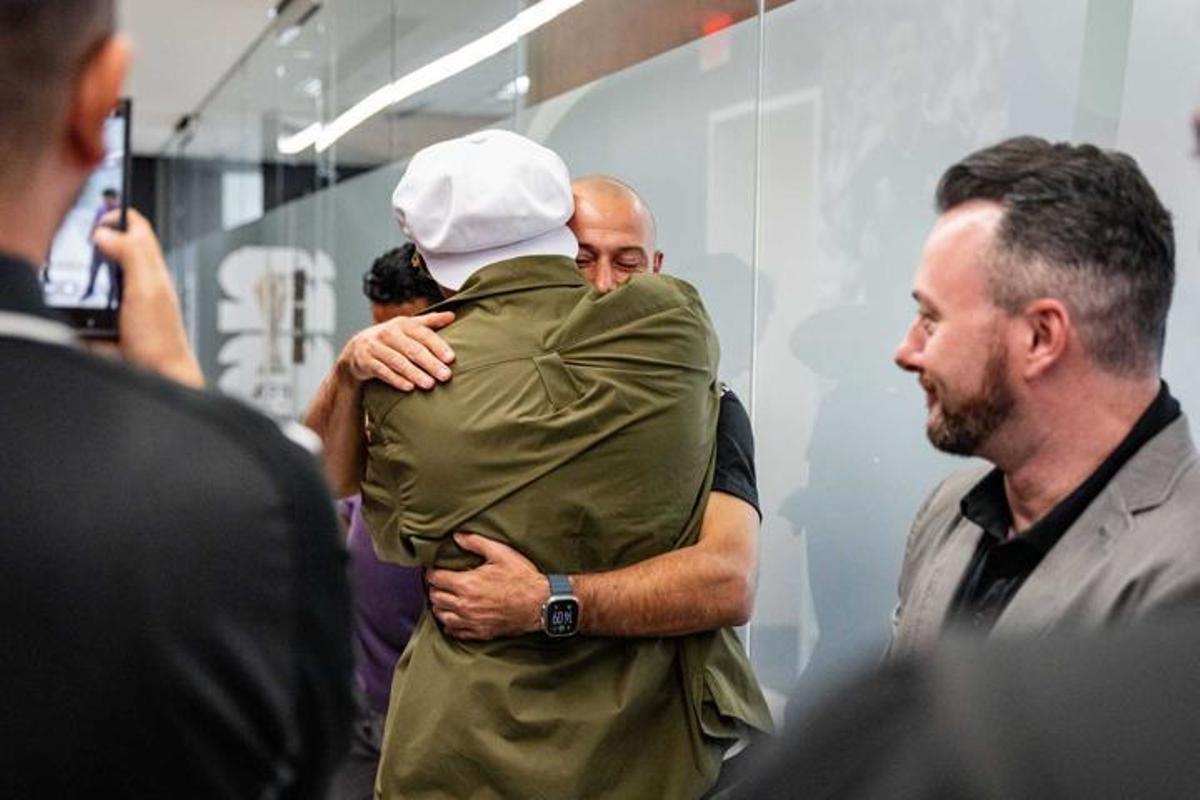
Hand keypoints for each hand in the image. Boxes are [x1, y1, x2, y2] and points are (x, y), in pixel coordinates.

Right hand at [91, 209, 203, 388]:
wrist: (156, 378)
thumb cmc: (161, 341)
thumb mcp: (147, 289)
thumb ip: (132, 255)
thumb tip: (106, 232)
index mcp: (152, 269)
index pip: (137, 228)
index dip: (118, 214)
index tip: (98, 212)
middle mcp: (137, 282)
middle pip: (114, 247)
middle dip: (96, 239)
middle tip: (81, 237)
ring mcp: (120, 302)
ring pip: (98, 274)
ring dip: (87, 270)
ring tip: (80, 265)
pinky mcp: (104, 321)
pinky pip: (86, 303)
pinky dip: (79, 300)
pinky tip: (80, 301)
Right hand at [339, 311, 455, 391]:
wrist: (357, 350)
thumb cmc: (391, 340)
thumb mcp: (408, 328)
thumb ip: (429, 322)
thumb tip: (452, 315)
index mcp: (402, 324)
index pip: (423, 334)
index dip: (438, 346)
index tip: (451, 358)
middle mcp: (388, 333)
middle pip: (412, 349)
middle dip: (430, 363)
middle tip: (445, 376)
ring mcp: (375, 346)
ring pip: (397, 361)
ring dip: (415, 373)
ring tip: (430, 384)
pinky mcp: (365, 361)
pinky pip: (382, 371)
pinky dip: (396, 380)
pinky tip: (409, 388)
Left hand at [426, 533, 546, 639]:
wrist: (540, 604)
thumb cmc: (522, 578)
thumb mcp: (501, 553)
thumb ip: (476, 542)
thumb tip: (457, 536)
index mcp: (467, 584)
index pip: (436, 579)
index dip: (431, 572)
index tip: (433, 569)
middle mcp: (465, 605)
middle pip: (435, 598)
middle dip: (434, 589)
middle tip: (438, 583)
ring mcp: (471, 621)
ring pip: (442, 616)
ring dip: (439, 607)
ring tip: (443, 599)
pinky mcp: (480, 632)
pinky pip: (455, 632)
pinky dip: (450, 624)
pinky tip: (453, 617)